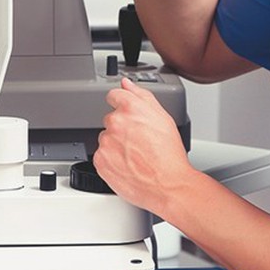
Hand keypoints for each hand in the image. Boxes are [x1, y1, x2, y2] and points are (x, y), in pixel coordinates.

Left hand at [93, 78, 196, 217]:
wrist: (168, 185)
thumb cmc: (169, 155)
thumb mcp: (163, 117)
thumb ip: (142, 95)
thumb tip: (127, 84)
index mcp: (131, 108)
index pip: (114, 96)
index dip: (121, 105)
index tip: (126, 113)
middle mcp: (115, 123)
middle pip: (112, 120)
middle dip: (122, 128)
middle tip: (138, 142)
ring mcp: (106, 142)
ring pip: (107, 139)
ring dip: (116, 145)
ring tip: (135, 156)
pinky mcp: (100, 160)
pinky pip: (102, 156)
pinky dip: (111, 160)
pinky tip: (127, 165)